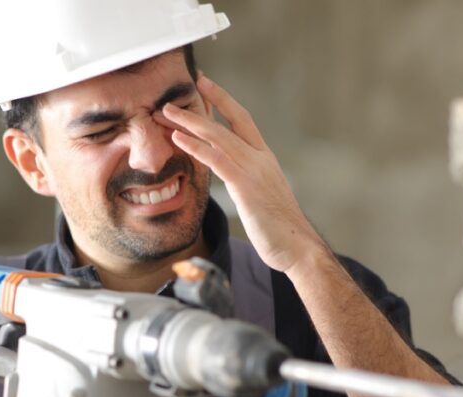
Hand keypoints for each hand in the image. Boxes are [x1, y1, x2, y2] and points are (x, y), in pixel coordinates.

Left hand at [156, 74, 326, 272]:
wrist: (296, 246)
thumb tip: (233, 179)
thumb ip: (247, 182)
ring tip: (166, 113)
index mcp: (264, 159)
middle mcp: (260, 158)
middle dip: (201, 104)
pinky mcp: (245, 186)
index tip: (205, 83)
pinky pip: (217, 160)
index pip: (242, 120)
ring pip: (219, 137)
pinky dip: (196, 146)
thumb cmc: (278, 229)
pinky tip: (178, 138)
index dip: (223, 100)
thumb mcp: (261, 197)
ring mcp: (254, 170)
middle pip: (228, 122)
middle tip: (175, 94)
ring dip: (190, 122)